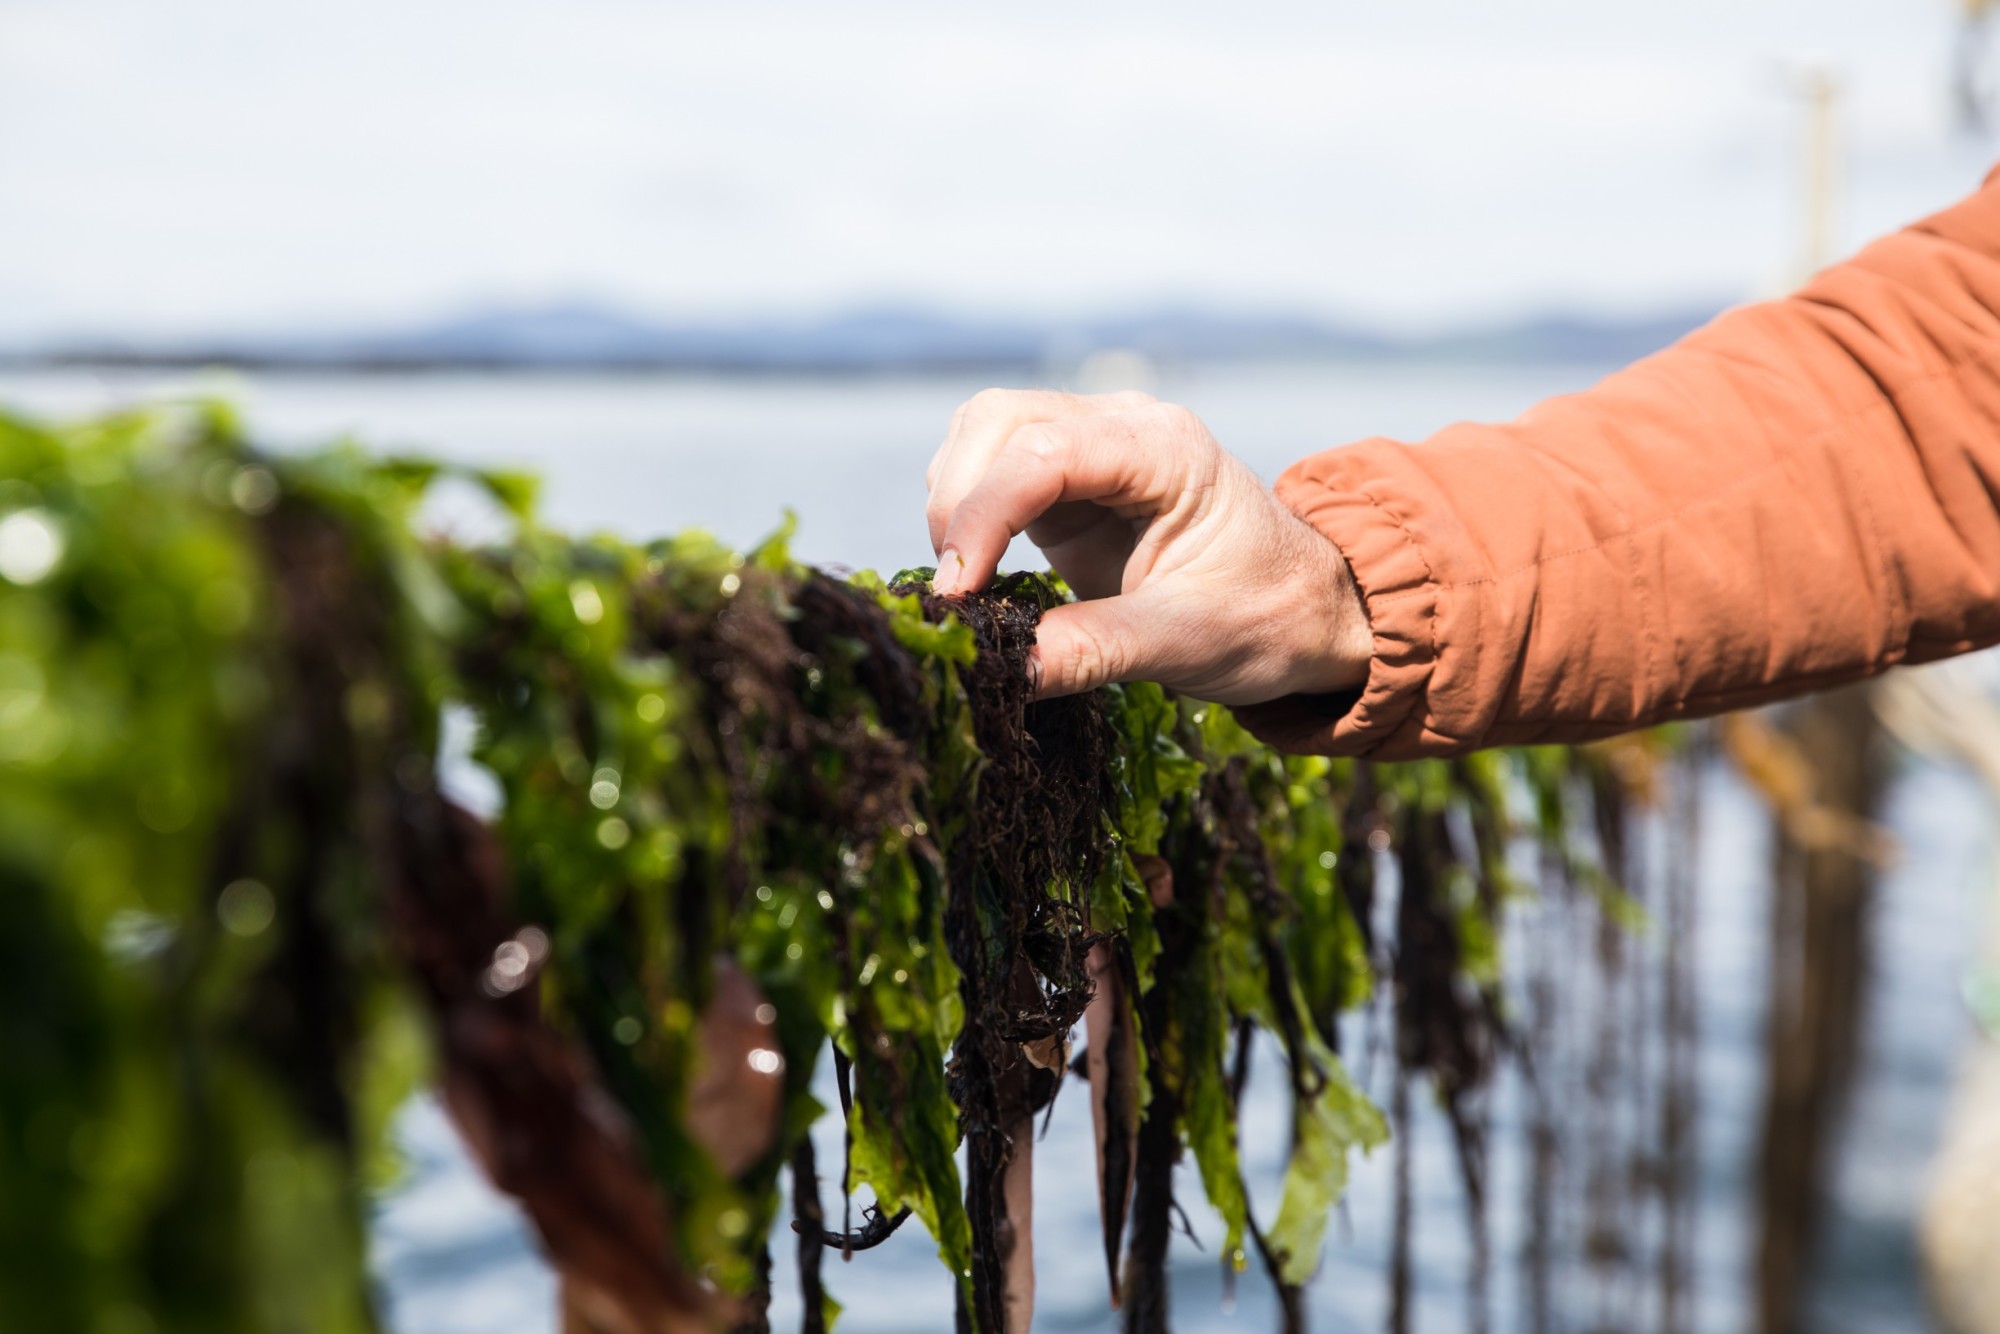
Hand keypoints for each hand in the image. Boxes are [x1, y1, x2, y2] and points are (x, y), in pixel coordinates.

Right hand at [924, 388, 1370, 703]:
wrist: (1305, 611)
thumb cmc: (1265, 617)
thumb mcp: (1184, 643)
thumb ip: (1091, 650)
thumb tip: (1003, 670)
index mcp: (1165, 450)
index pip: (1044, 451)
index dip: (984, 514)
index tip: (958, 590)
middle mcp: (1124, 427)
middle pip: (999, 420)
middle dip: (959, 498)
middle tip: (954, 589)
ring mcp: (1093, 446)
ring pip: (985, 434)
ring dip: (956, 499)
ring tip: (965, 583)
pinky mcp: (1069, 483)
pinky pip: (993, 470)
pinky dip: (968, 512)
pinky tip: (978, 572)